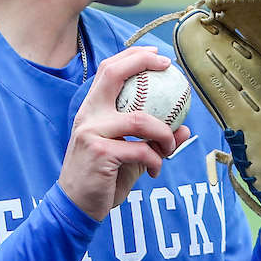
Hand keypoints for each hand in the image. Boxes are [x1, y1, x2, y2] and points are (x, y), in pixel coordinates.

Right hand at [59, 46, 191, 221]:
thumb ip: (153, 141)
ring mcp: (91, 133)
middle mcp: (88, 116)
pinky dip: (155, 160)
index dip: (131, 56)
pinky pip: (140, 149)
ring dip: (163, 134)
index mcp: (91, 110)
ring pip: (139, 120)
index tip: (156, 53)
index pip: (108, 71)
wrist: (76, 207)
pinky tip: (154, 171)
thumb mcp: (131, 157)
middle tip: (168, 65)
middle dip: (141, 62)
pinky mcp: (99, 153)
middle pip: (113, 74)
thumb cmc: (103, 179)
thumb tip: (184, 130)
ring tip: (170, 147)